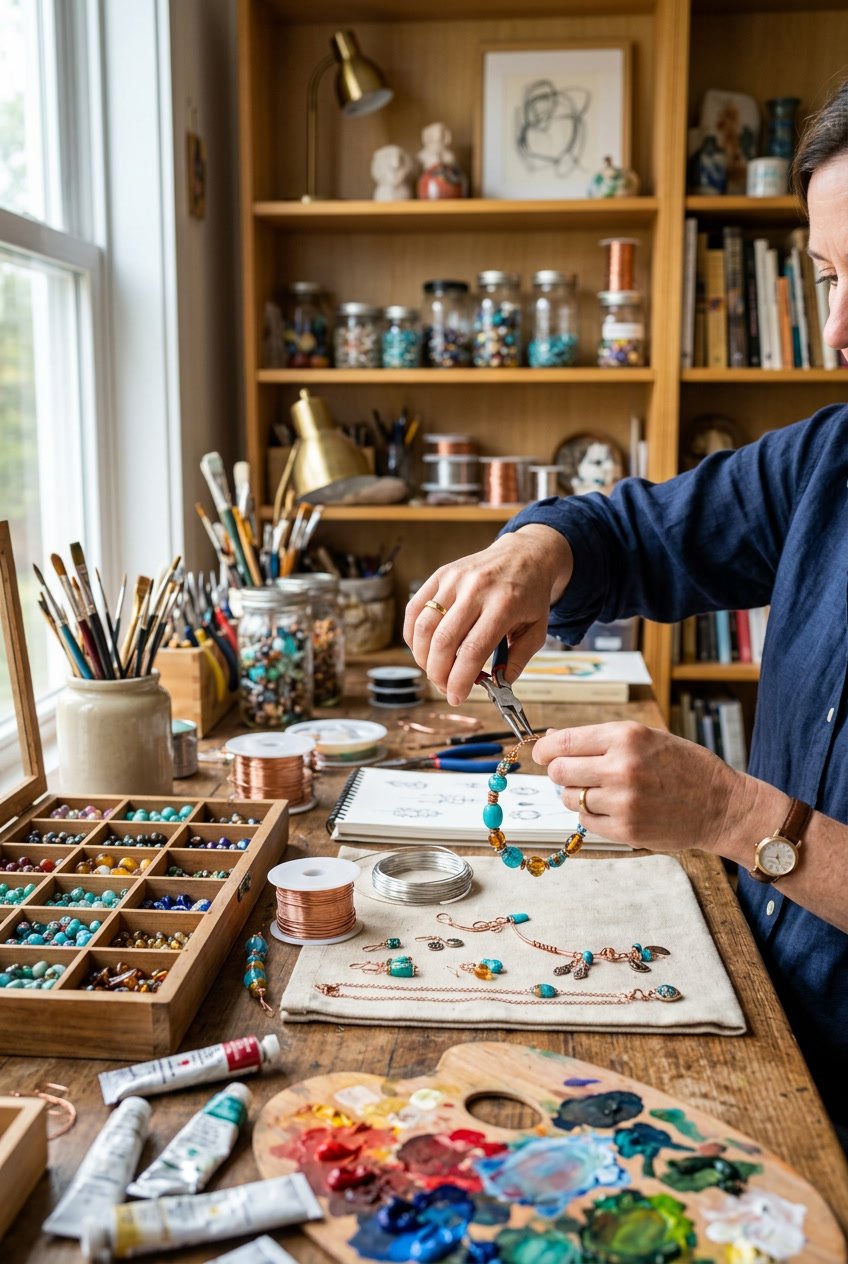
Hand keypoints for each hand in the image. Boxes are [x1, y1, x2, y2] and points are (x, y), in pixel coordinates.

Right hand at [403, 525, 572, 704]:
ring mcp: (455, 579)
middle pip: (444, 641)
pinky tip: (424, 649)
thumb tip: (496, 685)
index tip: (456, 697)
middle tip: (445, 687)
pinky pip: (415, 609)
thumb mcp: (537, 630)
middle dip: (438, 674)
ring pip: (424, 627)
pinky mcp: (441, 575)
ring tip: (435, 670)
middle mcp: (477, 589)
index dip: (459, 679)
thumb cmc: (530, 596)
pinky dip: (413, 635)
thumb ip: (518, 660)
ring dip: (423, 658)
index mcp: (505, 604)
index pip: (472, 650)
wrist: (525, 555)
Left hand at [533, 721, 752, 853]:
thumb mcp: (646, 738)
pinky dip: (591, 815)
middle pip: (559, 771)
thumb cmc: (684, 767)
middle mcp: (621, 767)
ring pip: (570, 798)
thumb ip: (600, 739)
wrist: (722, 805)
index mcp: (626, 736)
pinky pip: (586, 821)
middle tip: (571, 774)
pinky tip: (613, 808)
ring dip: (577, 794)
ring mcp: (623, 801)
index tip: (541, 752)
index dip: (545, 748)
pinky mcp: (626, 830)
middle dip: (559, 772)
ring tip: (602, 791)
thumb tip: (553, 737)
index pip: (563, 741)